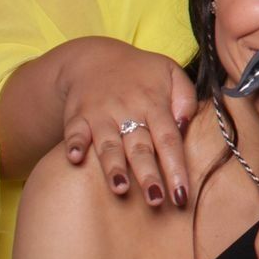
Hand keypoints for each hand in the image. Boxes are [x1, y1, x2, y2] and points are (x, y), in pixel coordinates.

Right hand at [58, 37, 197, 207]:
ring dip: (113, 166)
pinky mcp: (77, 117)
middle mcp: (128, 110)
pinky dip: (74, 145)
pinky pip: (74, 132)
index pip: (169, 139)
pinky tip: (75, 159)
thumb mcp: (171, 73)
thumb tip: (184, 127)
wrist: (94, 58)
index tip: (183, 195)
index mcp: (154, 103)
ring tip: (121, 188)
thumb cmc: (140, 72)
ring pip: (109, 144)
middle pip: (140, 147)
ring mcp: (101, 114)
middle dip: (148, 175)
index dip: (176, 167)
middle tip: (156, 201)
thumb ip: (185, 98)